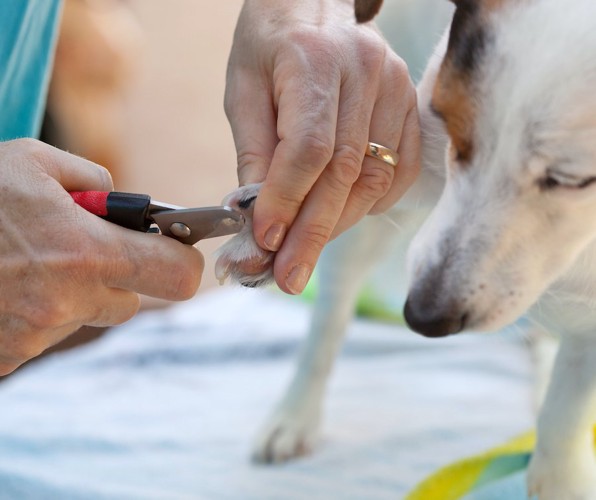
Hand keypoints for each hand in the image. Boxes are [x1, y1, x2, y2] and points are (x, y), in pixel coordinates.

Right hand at [0, 139, 203, 374]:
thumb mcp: (32, 161)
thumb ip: (94, 180)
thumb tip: (125, 202)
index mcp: (85, 252)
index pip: (177, 276)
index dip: (183, 261)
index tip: (176, 250)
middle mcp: (65, 302)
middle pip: (131, 303)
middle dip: (118, 276)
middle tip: (81, 249)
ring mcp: (33, 335)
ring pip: (86, 316)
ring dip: (74, 293)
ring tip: (29, 262)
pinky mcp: (7, 356)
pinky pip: (45, 333)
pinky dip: (36, 312)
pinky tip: (8, 284)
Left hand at [225, 0, 419, 293]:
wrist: (313, 2)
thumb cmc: (269, 46)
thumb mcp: (244, 91)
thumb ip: (255, 152)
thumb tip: (257, 217)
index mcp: (314, 59)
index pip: (309, 147)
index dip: (287, 200)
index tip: (264, 242)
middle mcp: (366, 71)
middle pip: (345, 172)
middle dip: (313, 233)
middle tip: (287, 276)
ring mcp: (396, 88)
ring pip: (374, 179)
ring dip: (338, 226)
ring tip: (304, 256)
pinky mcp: (410, 106)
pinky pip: (402, 171)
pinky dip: (372, 205)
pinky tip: (344, 220)